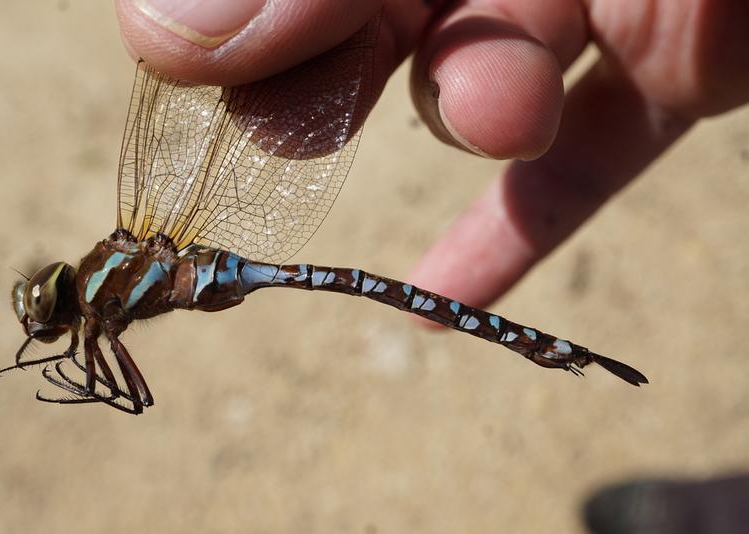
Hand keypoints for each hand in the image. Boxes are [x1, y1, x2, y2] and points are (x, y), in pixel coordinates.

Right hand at [116, 0, 748, 312]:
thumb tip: (163, 29)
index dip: (245, 4)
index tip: (190, 58)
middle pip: (371, 12)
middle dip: (329, 65)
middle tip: (290, 118)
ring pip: (477, 80)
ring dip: (464, 110)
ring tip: (497, 109)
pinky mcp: (684, 73)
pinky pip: (584, 157)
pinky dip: (520, 225)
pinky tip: (443, 290)